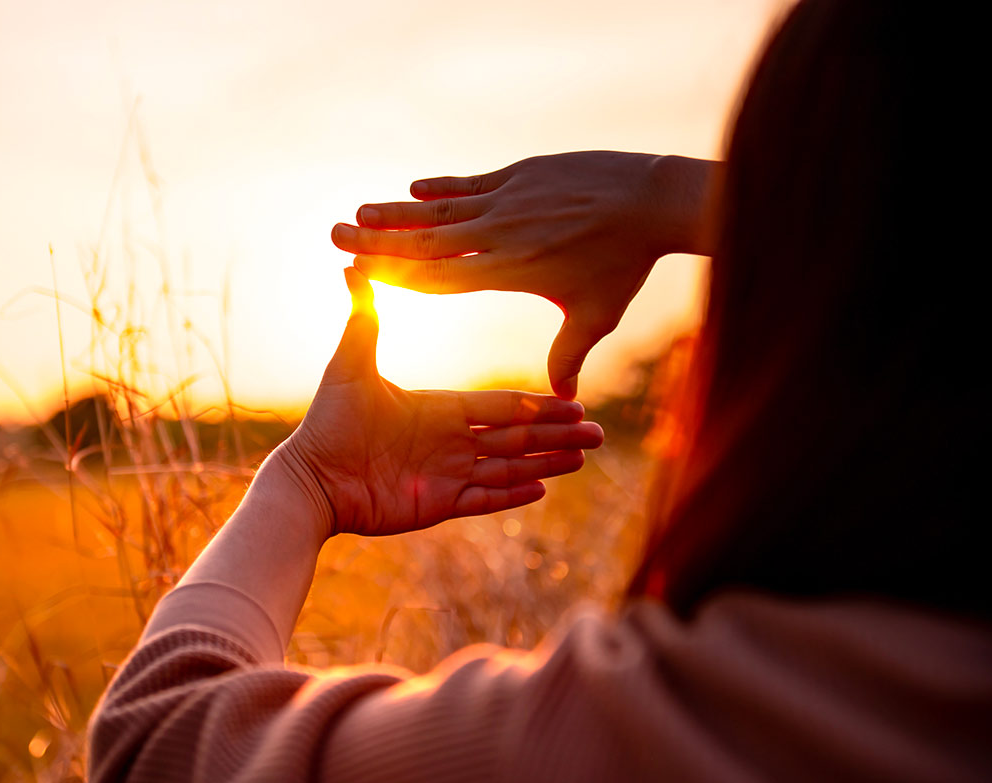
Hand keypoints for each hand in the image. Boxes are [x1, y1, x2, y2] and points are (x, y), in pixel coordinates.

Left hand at [276, 268, 604, 539]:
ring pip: (508, 468)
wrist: (311, 478)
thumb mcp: (351, 366)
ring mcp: (446, 474)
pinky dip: (512, 496)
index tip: (572, 400)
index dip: (537, 404)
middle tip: (598, 433)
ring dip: (546, 463)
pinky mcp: (437, 504)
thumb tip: (352, 266)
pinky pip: (483, 499)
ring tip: (583, 458)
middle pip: (515, 436)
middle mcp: (449, 441)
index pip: (500, 405)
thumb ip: (364, 320)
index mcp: (439, 408)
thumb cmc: (328, 422)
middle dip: (557, 434)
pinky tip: (543, 490)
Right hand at [331, 152, 714, 398]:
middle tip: (337, 233)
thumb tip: (564, 398)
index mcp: (510, 270)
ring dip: (399, 211)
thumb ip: (570, 354)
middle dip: (378, 239)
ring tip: (361, 211)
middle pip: (426, 240)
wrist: (653, 200)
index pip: (439, 276)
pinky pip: (471, 184)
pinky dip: (441, 187)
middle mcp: (501, 234)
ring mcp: (510, 200)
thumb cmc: (625, 264)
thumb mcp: (597, 314)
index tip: (358, 272)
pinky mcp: (522, 175)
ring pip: (441, 209)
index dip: (395, 274)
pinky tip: (413, 188)